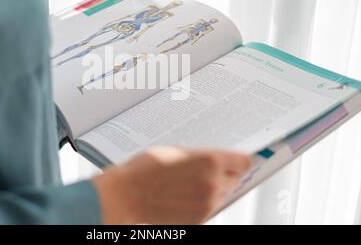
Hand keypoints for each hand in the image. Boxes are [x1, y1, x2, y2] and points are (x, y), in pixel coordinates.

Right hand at [93, 146, 251, 223]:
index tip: (240, 160)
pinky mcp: (200, 219)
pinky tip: (184, 195)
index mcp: (210, 161)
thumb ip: (201, 156)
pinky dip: (203, 202)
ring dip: (214, 189)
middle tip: (207, 171)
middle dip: (225, 174)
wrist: (127, 195)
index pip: (244, 161)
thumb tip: (217, 160)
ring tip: (189, 184)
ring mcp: (208, 204)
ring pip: (223, 194)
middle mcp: (214, 183)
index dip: (240, 160)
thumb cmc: (146, 169)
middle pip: (236, 179)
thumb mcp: (176, 151)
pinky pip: (210, 208)